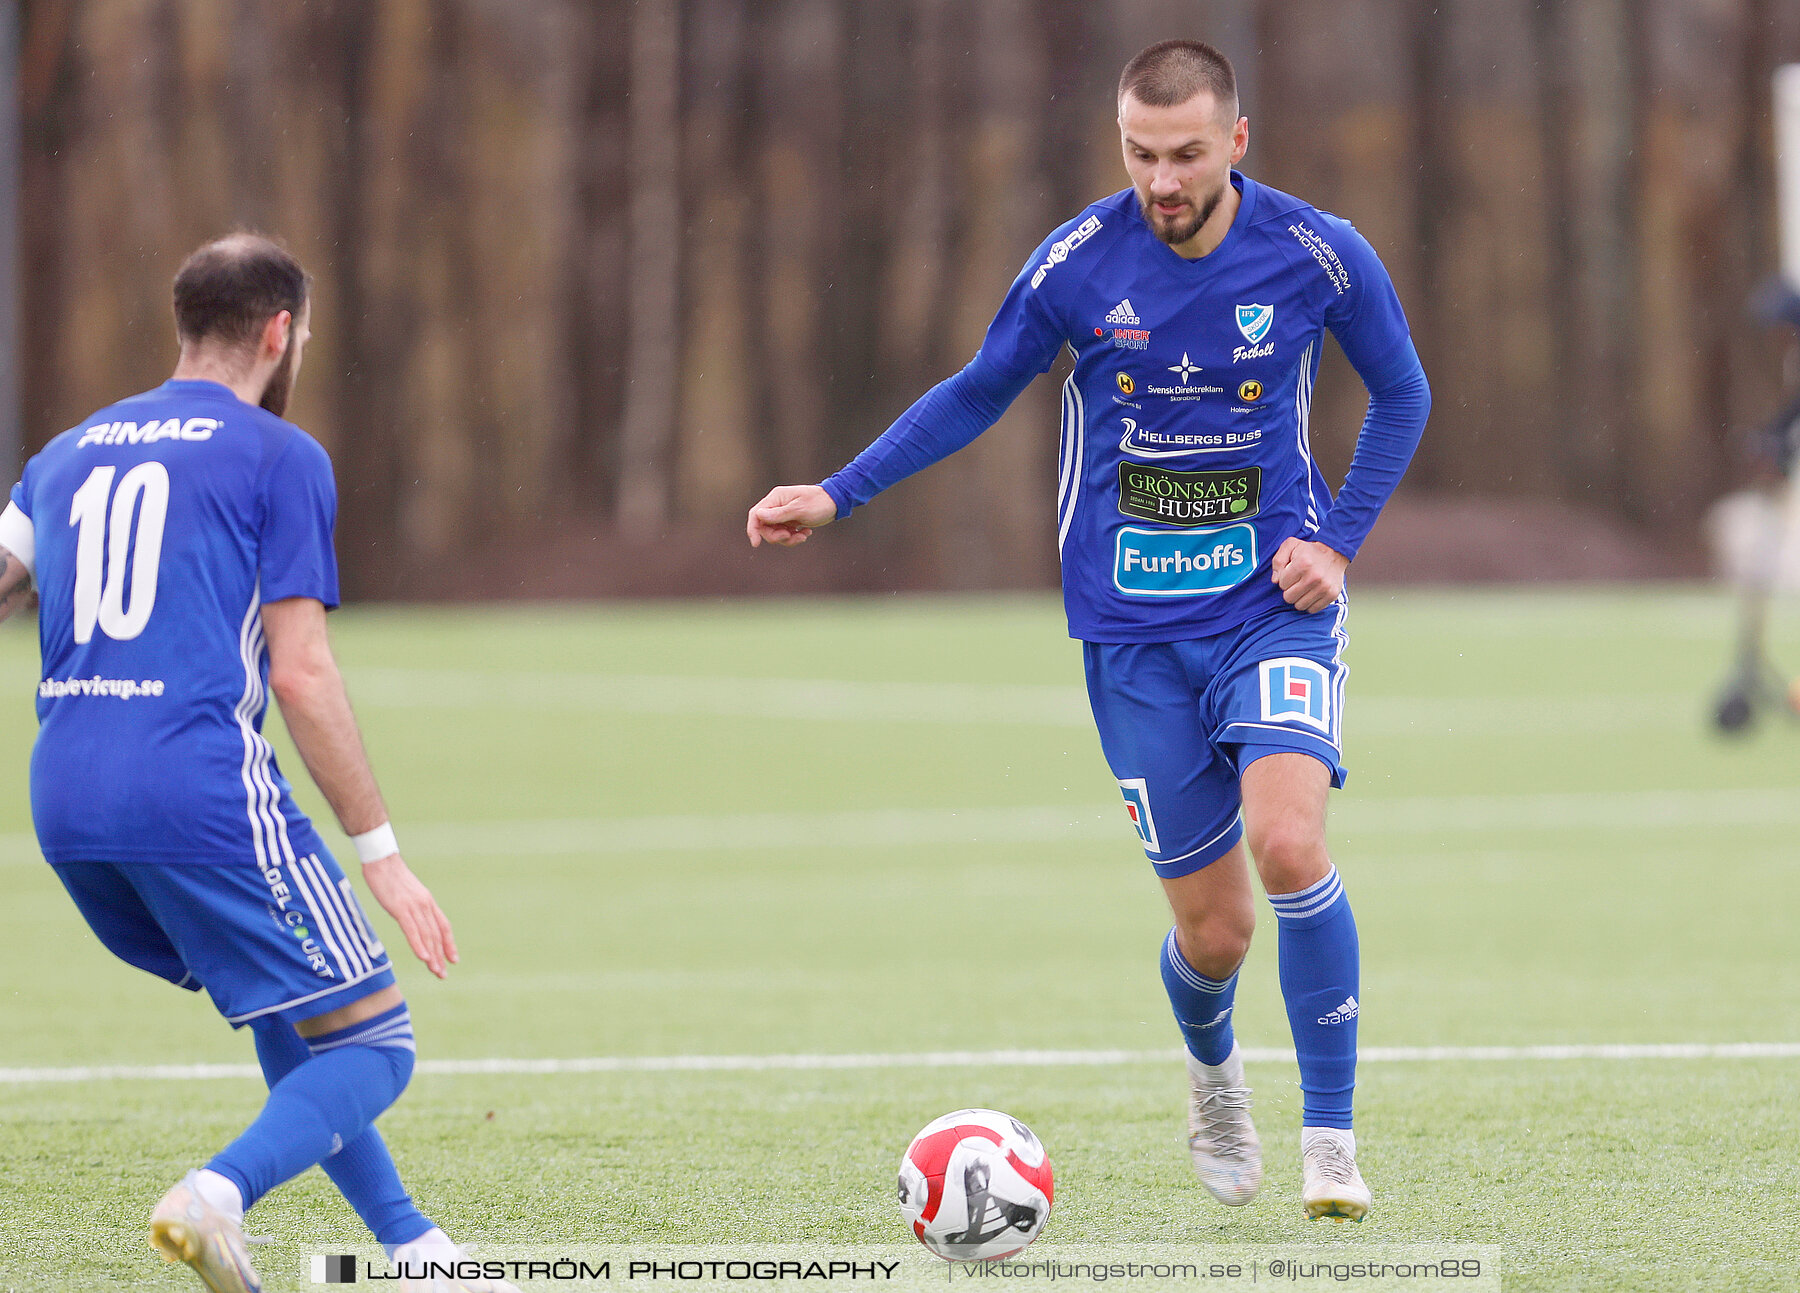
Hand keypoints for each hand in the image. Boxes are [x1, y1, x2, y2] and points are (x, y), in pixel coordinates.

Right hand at [360, 853, 458, 978]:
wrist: (381, 860)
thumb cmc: (390, 876)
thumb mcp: (407, 893)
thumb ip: (412, 906)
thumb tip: (412, 919)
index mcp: (427, 901)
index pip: (443, 926)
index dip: (449, 943)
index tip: (453, 959)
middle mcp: (425, 905)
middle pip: (437, 934)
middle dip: (440, 955)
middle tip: (443, 974)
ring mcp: (414, 906)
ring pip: (427, 935)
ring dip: (432, 955)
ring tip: (436, 971)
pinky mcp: (400, 908)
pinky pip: (412, 930)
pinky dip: (419, 945)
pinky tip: (423, 957)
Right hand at [747, 484, 836, 546]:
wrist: (835, 502)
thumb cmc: (819, 503)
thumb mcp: (799, 510)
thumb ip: (778, 514)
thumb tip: (758, 516)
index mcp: (776, 498)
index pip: (756, 514)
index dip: (753, 529)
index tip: (756, 544)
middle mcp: (777, 506)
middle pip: (765, 527)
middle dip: (777, 536)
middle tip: (790, 536)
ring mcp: (783, 514)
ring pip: (776, 533)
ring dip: (788, 539)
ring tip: (803, 535)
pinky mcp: (790, 521)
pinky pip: (786, 534)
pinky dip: (794, 537)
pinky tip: (806, 532)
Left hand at [1271, 536, 1348, 612]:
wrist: (1335, 552)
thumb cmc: (1308, 550)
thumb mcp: (1290, 546)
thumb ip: (1278, 561)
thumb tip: (1275, 580)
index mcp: (1303, 564)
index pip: (1282, 584)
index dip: (1284, 579)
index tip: (1291, 573)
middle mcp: (1314, 577)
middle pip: (1289, 598)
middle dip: (1289, 590)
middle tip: (1296, 582)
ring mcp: (1324, 587)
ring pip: (1300, 606)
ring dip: (1299, 598)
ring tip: (1304, 587)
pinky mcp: (1332, 595)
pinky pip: (1313, 609)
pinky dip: (1310, 603)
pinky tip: (1311, 593)